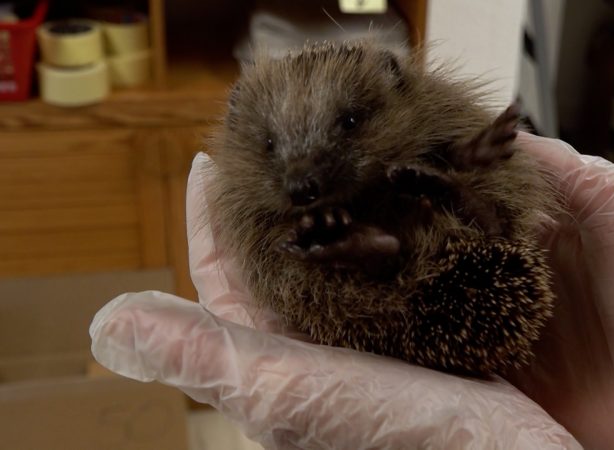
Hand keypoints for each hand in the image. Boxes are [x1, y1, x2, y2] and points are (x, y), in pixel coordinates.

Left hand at [89, 152, 579, 448]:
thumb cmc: (407, 440)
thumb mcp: (293, 392)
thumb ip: (208, 355)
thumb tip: (106, 324)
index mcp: (280, 360)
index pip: (224, 278)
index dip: (208, 219)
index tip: (208, 161)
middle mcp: (325, 349)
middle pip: (285, 259)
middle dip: (278, 200)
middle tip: (283, 144)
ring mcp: (380, 340)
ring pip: (345, 258)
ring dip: (341, 207)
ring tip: (345, 155)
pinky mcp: (434, 331)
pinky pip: (403, 267)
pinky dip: (399, 229)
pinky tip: (413, 197)